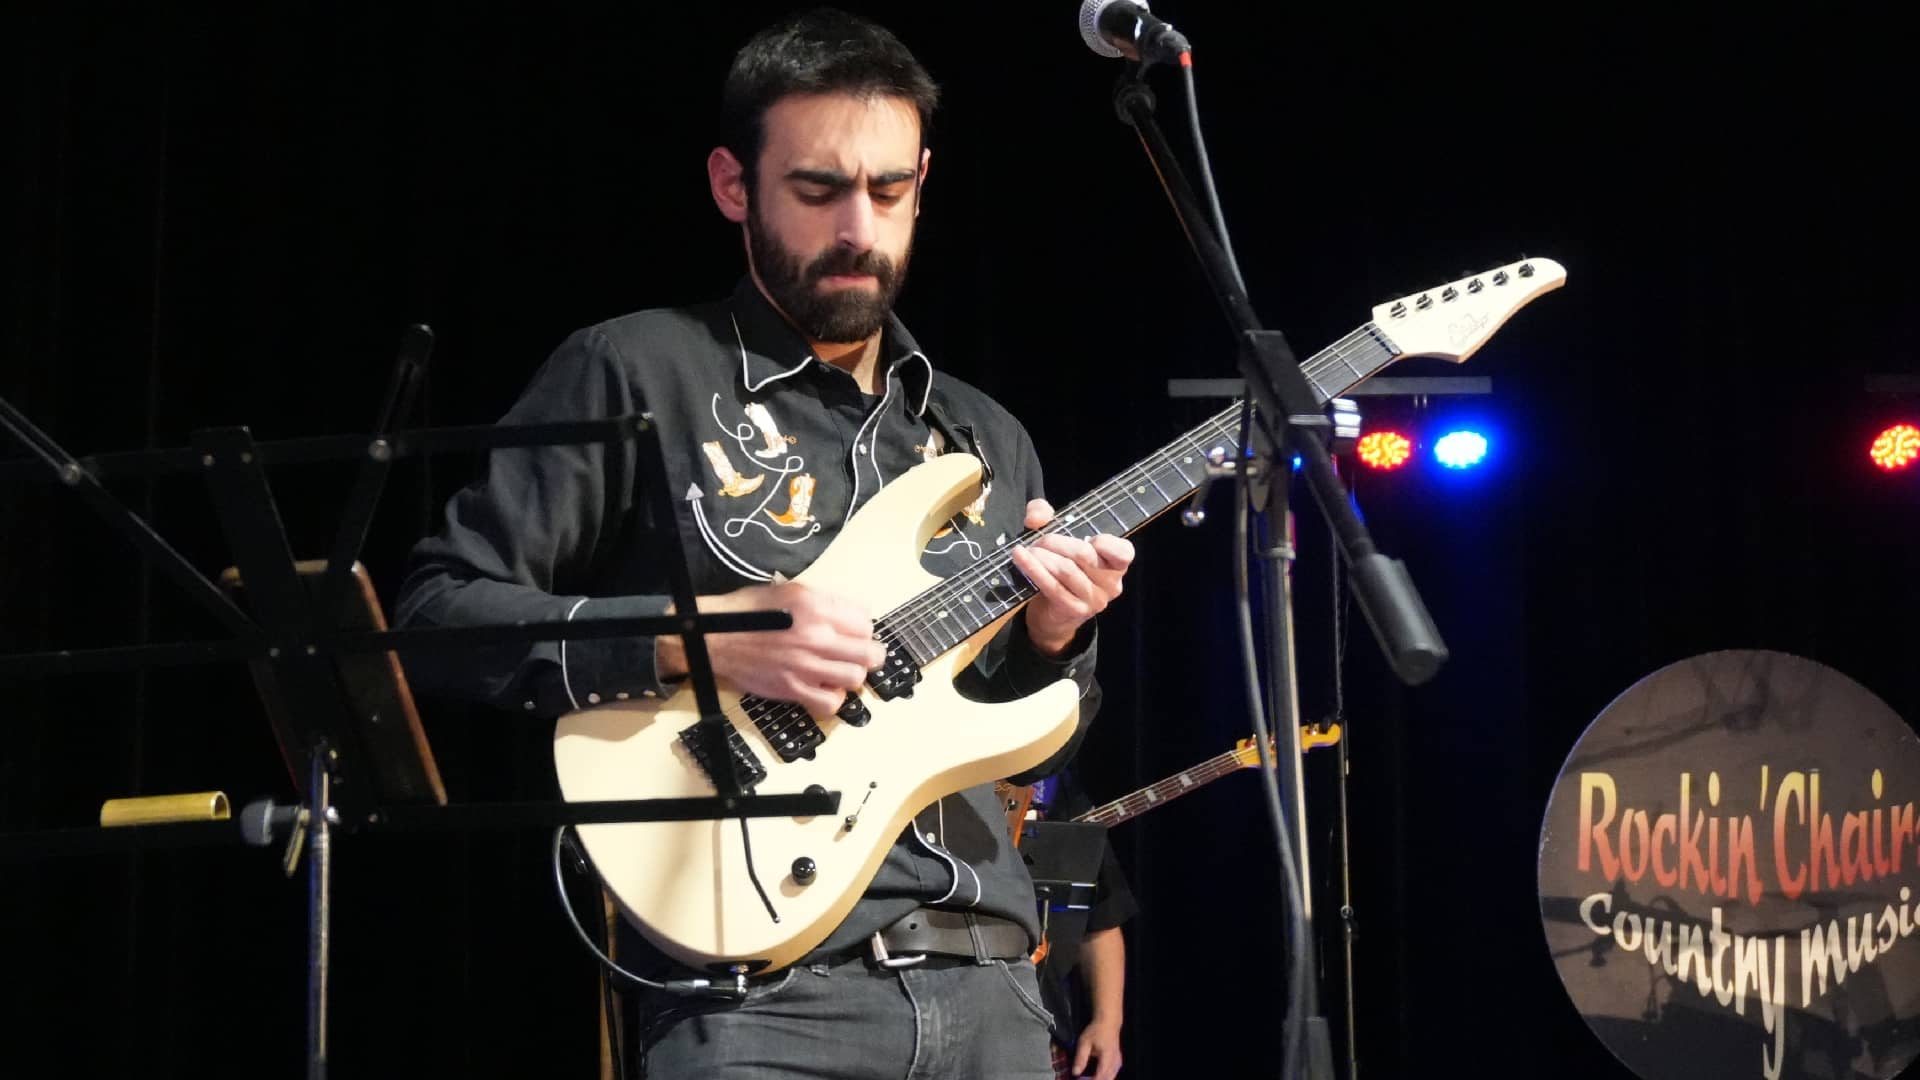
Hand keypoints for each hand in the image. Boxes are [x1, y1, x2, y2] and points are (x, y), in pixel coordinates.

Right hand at [656, 582, 884, 715]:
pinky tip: (825, 688)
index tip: (854, 632)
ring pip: (855, 678)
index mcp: (815, 605)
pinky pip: (831, 703)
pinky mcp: (793, 689)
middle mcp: (815, 634)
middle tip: (859, 654)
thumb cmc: (748, 612)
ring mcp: (805, 665)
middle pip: (870, 652)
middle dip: (870, 653)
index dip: (862, 627)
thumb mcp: (789, 591)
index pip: (866, 621)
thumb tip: (852, 614)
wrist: (714, 637)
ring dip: (852, 674)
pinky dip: (833, 698)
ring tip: (840, 670)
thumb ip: (824, 601)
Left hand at [1010, 499, 1134, 655]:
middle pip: (1083, 554)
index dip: (1105, 542)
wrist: (1052, 614)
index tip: (1086, 537)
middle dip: (1055, 542)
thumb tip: (1037, 518)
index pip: (1123, 552)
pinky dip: (1033, 569)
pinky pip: (1052, 586)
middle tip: (1038, 541)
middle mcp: (1111, 584)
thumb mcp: (1057, 536)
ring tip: (1027, 550)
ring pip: (1066, 570)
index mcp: (1116, 564)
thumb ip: (1046, 515)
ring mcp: (1094, 600)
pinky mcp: (1073, 610)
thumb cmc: (1061, 567)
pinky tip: (1020, 558)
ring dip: (1041, 556)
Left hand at [1072, 1017, 1122, 1079]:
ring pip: (1111, 1077)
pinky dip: (1106, 1077)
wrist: (1109, 1021)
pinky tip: (1098, 1075)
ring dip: (1101, 1079)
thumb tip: (1075, 1073)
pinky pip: (1113, 1073)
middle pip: (1107, 1079)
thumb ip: (1080, 1058)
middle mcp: (1115, 1062)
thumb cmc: (1096, 1031)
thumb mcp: (1084, 1043)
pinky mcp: (1118, 1060)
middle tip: (1083, 1079)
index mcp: (1107, 1058)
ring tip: (1088, 1078)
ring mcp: (1118, 1062)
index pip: (1100, 1076)